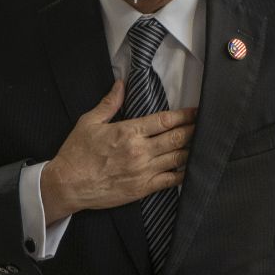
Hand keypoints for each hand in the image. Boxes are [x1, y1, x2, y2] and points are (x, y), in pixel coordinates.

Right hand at [41, 80, 194, 224]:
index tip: (197, 112)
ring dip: (192, 149)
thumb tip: (121, 84)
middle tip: (207, 125)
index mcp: (129, 132)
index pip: (165, 121)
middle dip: (194, 131)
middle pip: (177, 138)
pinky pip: (170, 181)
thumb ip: (109, 103)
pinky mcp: (142, 189)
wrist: (67, 185)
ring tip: (204, 143)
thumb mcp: (89, 122)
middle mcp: (140, 151)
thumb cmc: (76, 154)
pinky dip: (183, 173)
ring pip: (177, 158)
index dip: (185, 115)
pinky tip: (191, 168)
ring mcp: (143, 172)